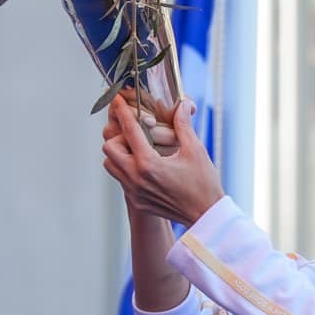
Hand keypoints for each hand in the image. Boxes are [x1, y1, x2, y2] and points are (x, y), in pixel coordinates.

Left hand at [101, 98, 223, 225]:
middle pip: (109, 148)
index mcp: (149, 164)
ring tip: (139, 148)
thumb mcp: (195, 150)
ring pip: (111, 165)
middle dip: (119, 135)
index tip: (117, 99)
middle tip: (136, 132)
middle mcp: (136, 179)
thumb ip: (183, 125)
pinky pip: (121, 179)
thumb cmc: (204, 183)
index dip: (122, 111)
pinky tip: (145, 164)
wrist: (206, 215)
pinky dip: (126, 167)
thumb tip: (182, 104)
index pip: (129, 131)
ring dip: (120, 153)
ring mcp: (134, 192)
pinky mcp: (137, 201)